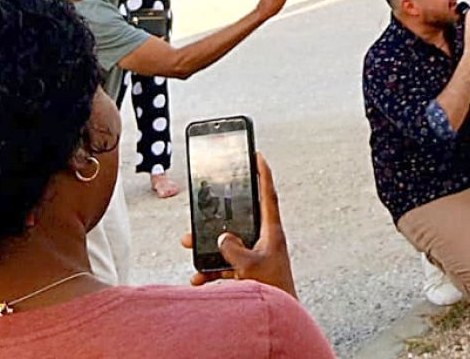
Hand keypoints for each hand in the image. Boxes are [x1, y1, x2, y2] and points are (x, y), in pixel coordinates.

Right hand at [181, 154, 295, 296]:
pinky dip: (210, 270)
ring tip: (189, 245)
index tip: (257, 154)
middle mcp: (264, 238)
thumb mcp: (250, 265)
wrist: (280, 315)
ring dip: (208, 246)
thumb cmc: (273, 288)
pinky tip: (197, 279)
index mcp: (271, 230)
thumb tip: (221, 238)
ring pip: (227, 242)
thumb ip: (234, 249)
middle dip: (219, 213)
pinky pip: (224, 264)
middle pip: (240, 217)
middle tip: (205, 205)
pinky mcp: (247, 270)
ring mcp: (255, 253)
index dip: (263, 173)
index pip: (268, 194)